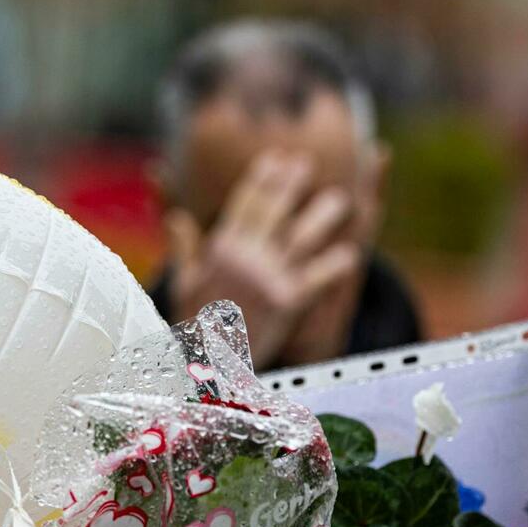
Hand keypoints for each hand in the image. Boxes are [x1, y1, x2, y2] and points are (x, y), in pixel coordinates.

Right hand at [165, 150, 360, 367]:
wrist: (206, 365)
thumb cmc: (194, 324)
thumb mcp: (184, 283)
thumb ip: (185, 248)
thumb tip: (177, 218)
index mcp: (220, 249)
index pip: (245, 204)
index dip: (262, 179)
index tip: (276, 161)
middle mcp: (245, 258)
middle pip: (274, 212)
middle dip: (290, 185)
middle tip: (306, 165)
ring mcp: (267, 278)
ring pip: (301, 238)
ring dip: (322, 217)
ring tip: (340, 201)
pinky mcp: (287, 303)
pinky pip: (316, 278)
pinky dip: (333, 266)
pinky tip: (350, 255)